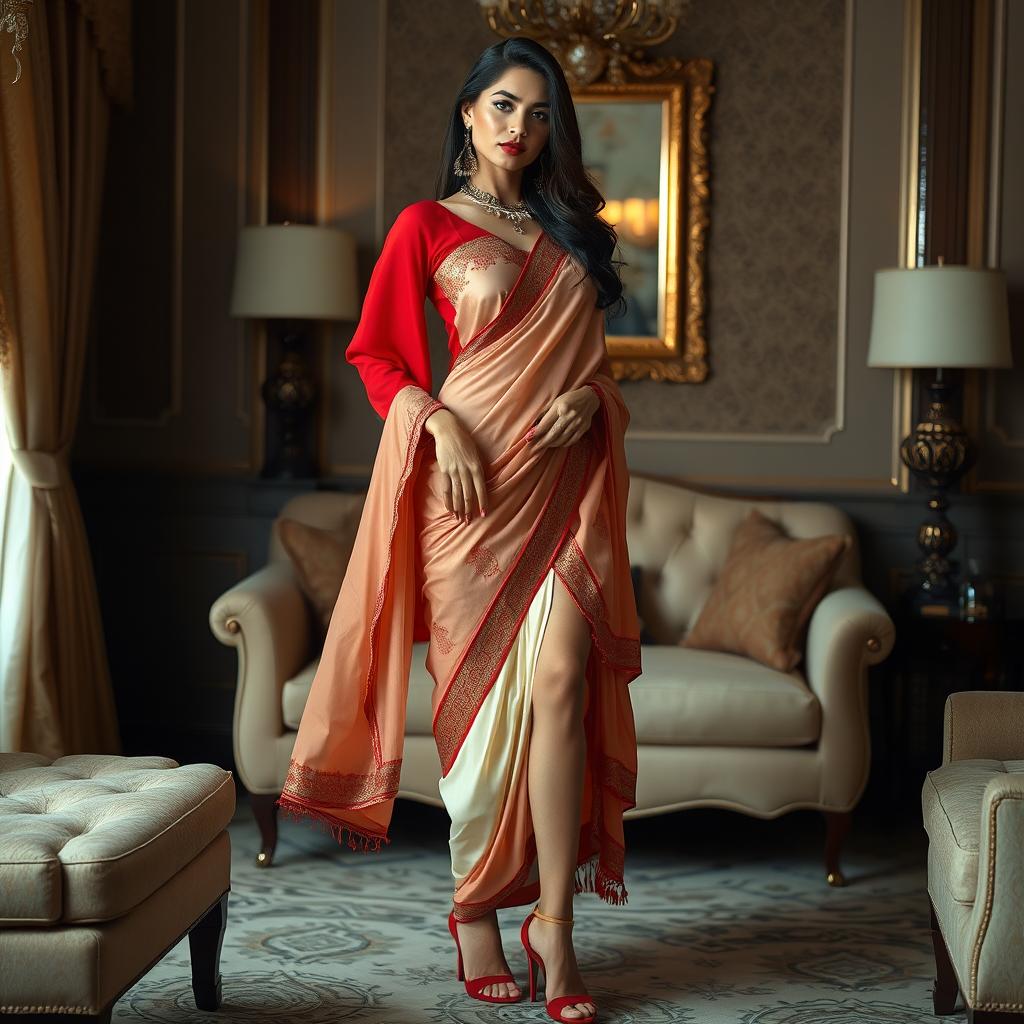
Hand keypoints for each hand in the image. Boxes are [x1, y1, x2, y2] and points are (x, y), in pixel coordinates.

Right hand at [424, 408, 487, 523]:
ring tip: (460, 519)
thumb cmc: (465, 441)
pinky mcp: (444, 470)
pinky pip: (446, 489)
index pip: (481, 489)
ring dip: (459, 508)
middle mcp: (466, 470)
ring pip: (457, 494)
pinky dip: (448, 500)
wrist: (448, 430)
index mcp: (476, 467)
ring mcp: (454, 471)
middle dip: (469, 510)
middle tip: (470, 521)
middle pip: (468, 494)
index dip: (482, 502)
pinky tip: (450, 509)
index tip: (484, 514)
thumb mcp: (476, 454)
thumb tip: (481, 483)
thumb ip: (478, 468)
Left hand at [529, 386, 599, 450]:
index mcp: (561, 407)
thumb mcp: (556, 401)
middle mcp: (570, 415)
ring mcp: (578, 423)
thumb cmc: (569, 399)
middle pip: (553, 434)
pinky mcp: (584, 428)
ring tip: (545, 444)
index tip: (528, 438)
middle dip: (542, 442)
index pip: (546, 423)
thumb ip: (545, 413)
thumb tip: (534, 425)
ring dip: (551, 444)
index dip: (536, 432)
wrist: (590, 398)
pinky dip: (563, 444)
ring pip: (562, 439)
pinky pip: (571, 441)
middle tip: (534, 446)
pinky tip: (557, 443)